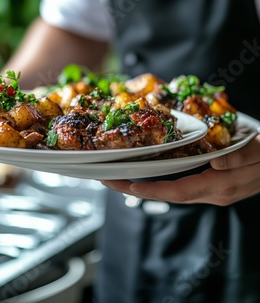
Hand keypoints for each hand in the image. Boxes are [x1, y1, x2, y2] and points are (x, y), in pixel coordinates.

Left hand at [101, 135, 259, 205]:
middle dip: (137, 189)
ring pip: (173, 191)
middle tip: (110, 179)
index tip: (128, 185)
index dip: (153, 191)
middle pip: (169, 194)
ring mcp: (213, 190)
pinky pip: (182, 185)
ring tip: (120, 175)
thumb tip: (216, 164)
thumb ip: (241, 156)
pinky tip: (149, 171)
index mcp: (221, 186)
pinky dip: (162, 180)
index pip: (180, 191)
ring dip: (146, 186)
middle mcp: (214, 192)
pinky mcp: (213, 184)